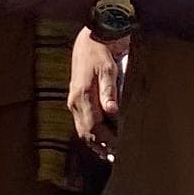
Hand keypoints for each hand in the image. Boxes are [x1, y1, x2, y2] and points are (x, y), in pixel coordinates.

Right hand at [69, 28, 127, 155]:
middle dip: (99, 145)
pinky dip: (90, 132)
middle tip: (115, 156)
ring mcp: (74, 100)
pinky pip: (81, 121)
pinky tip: (100, 138)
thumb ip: (109, 91)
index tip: (119, 147)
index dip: (106, 140)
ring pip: (82, 128)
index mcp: (82, 95)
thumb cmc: (101, 52)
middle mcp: (75, 101)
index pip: (94, 127)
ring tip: (108, 153)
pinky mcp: (76, 98)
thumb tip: (113, 111)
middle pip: (86, 131)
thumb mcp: (108, 69)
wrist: (90, 38)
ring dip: (94, 141)